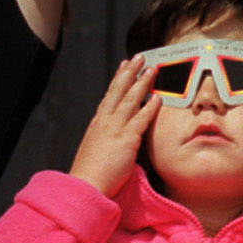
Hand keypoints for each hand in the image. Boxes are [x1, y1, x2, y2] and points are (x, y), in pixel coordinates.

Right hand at [69, 56, 156, 196]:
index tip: (124, 65)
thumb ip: (104, 140)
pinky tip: (157, 97)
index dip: (118, 79)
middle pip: (118, 91)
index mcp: (97, 124)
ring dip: (141, 83)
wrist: (85, 185)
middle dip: (129, 72)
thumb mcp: (94, 150)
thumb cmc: (89, 173)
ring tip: (152, 69)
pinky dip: (148, 107)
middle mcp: (105, 122)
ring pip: (130, 100)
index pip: (109, 96)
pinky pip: (139, 120)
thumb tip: (112, 139)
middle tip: (138, 57)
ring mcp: (115, 129)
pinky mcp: (126, 141)